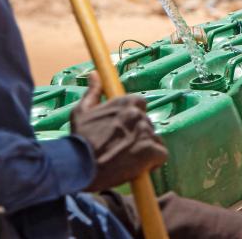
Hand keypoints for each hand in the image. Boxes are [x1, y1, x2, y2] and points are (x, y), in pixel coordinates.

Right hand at [70, 73, 167, 190]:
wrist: (80, 166)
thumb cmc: (80, 139)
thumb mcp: (81, 111)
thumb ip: (93, 92)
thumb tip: (94, 74)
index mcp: (126, 103)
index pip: (140, 104)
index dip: (134, 117)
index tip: (124, 128)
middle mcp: (138, 115)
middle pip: (147, 123)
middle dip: (138, 135)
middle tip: (122, 147)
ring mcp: (146, 132)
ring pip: (154, 140)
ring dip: (145, 149)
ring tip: (128, 159)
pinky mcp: (151, 151)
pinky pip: (161, 155)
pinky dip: (153, 162)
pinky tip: (139, 167)